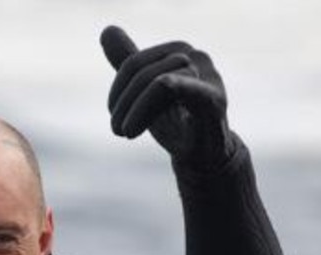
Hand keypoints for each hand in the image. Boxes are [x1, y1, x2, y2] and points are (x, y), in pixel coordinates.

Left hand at [101, 25, 235, 170]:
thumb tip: (107, 31)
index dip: (118, 90)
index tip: (115, 118)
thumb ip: (130, 63)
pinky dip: (145, 108)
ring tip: (125, 133)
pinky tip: (132, 129)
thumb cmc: (178, 123)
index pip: (135, 63)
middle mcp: (196, 56)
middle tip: (116, 130)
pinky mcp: (213, 99)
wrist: (207, 157)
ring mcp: (208, 76)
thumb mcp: (147, 92)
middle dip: (122, 102)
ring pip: (155, 80)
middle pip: (142, 70)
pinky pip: (174, 88)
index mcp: (179, 51)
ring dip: (133, 111)